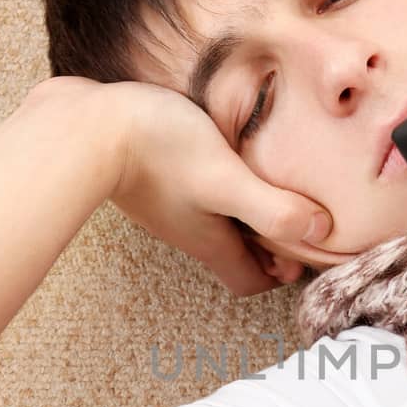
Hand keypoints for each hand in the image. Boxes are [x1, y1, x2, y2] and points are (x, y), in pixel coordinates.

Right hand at [31, 76, 332, 296]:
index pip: (250, 280)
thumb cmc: (158, 151)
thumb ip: (273, 208)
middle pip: (235, 253)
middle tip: (298, 215)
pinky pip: (195, 195)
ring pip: (216, 223)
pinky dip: (221, 188)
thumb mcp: (227, 180)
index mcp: (211, 241)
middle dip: (269, 244)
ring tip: (272, 182)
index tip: (306, 249)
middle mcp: (188, 231)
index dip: (281, 274)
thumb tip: (321, 232)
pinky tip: (229, 155)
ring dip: (246, 214)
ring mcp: (167, 207)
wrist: (86, 126)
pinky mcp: (152, 179)